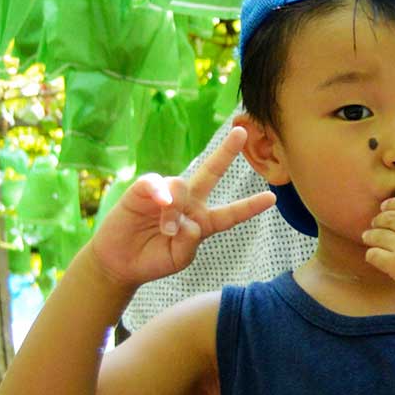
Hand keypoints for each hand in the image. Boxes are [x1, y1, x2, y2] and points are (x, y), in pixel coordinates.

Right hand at [87, 129, 277, 291]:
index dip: (249, 206)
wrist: (122, 262)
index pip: (231, 213)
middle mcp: (189, 203)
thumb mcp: (179, 258)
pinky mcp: (142, 191)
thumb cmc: (154, 259)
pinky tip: (162, 203)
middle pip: (211, 172)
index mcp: (203, 221)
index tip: (272, 198)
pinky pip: (155, 183)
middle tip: (242, 132)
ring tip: (167, 230)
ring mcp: (166, 195)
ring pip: (181, 187)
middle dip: (226, 152)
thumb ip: (190, 242)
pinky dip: (160, 192)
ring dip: (175, 210)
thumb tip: (190, 221)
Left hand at [361, 191, 394, 317]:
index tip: (385, 207)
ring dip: (371, 236)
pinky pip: (374, 254)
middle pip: (392, 216)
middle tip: (374, 223)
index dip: (394, 203)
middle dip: (379, 219)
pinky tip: (375, 256)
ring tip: (369, 238)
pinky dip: (372, 255)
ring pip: (379, 234)